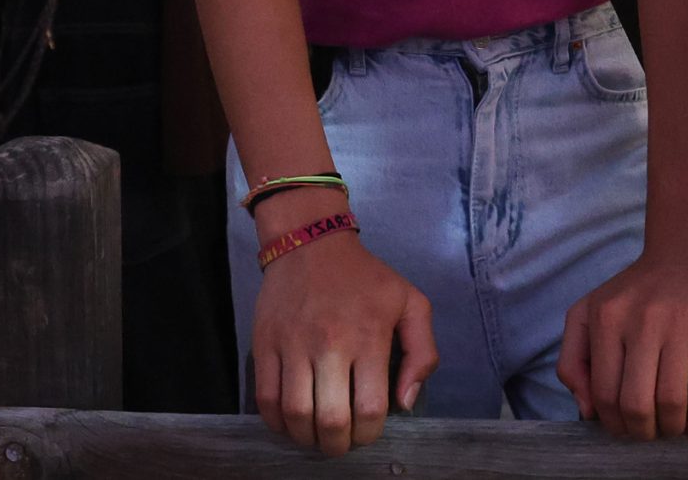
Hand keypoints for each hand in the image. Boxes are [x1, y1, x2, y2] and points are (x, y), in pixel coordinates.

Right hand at [251, 220, 436, 453]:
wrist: (310, 243)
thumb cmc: (365, 278)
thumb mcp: (411, 303)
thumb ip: (423, 353)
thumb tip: (405, 402)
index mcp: (369, 336)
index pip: (370, 408)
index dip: (370, 434)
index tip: (368, 432)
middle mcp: (329, 344)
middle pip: (331, 419)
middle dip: (338, 444)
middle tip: (341, 442)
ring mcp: (293, 345)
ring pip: (295, 414)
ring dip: (307, 437)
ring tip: (316, 435)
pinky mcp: (264, 345)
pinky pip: (265, 399)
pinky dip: (277, 422)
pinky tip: (290, 422)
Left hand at [559, 242, 687, 438]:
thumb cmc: (637, 290)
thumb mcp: (588, 311)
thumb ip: (572, 360)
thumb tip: (586, 412)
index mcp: (606, 319)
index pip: (602, 393)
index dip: (612, 423)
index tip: (623, 428)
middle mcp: (640, 321)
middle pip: (635, 403)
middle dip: (640, 432)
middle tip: (647, 432)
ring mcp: (681, 327)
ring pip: (671, 402)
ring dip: (671, 428)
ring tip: (672, 427)